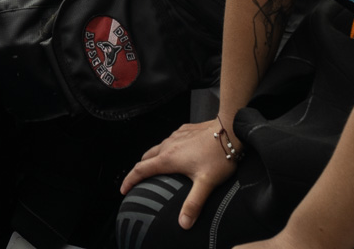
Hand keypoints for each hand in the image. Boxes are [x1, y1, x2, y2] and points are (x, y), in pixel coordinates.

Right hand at [120, 120, 240, 230]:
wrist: (230, 130)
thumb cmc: (218, 155)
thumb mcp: (205, 183)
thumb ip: (193, 203)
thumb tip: (183, 222)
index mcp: (169, 158)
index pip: (141, 170)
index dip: (130, 180)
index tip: (124, 189)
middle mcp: (169, 145)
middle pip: (146, 157)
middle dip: (140, 169)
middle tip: (139, 180)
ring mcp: (177, 135)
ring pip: (158, 147)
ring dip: (153, 158)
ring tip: (157, 168)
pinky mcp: (185, 130)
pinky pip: (170, 139)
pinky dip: (167, 148)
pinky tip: (177, 152)